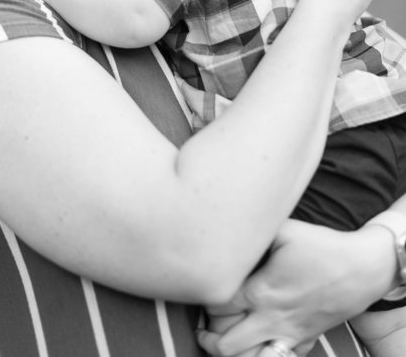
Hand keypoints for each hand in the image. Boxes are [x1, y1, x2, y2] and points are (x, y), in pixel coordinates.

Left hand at [196, 220, 389, 355]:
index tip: (204, 288)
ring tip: (221, 340)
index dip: (204, 299)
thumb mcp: (284, 230)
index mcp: (262, 292)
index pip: (216, 308)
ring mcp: (290, 334)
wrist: (364, 268)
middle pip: (226, 344)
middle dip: (209, 335)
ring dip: (232, 352)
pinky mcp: (305, 340)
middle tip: (204, 322)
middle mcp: (273, 319)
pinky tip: (251, 344)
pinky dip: (260, 356)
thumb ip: (252, 232)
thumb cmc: (322, 247)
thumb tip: (225, 224)